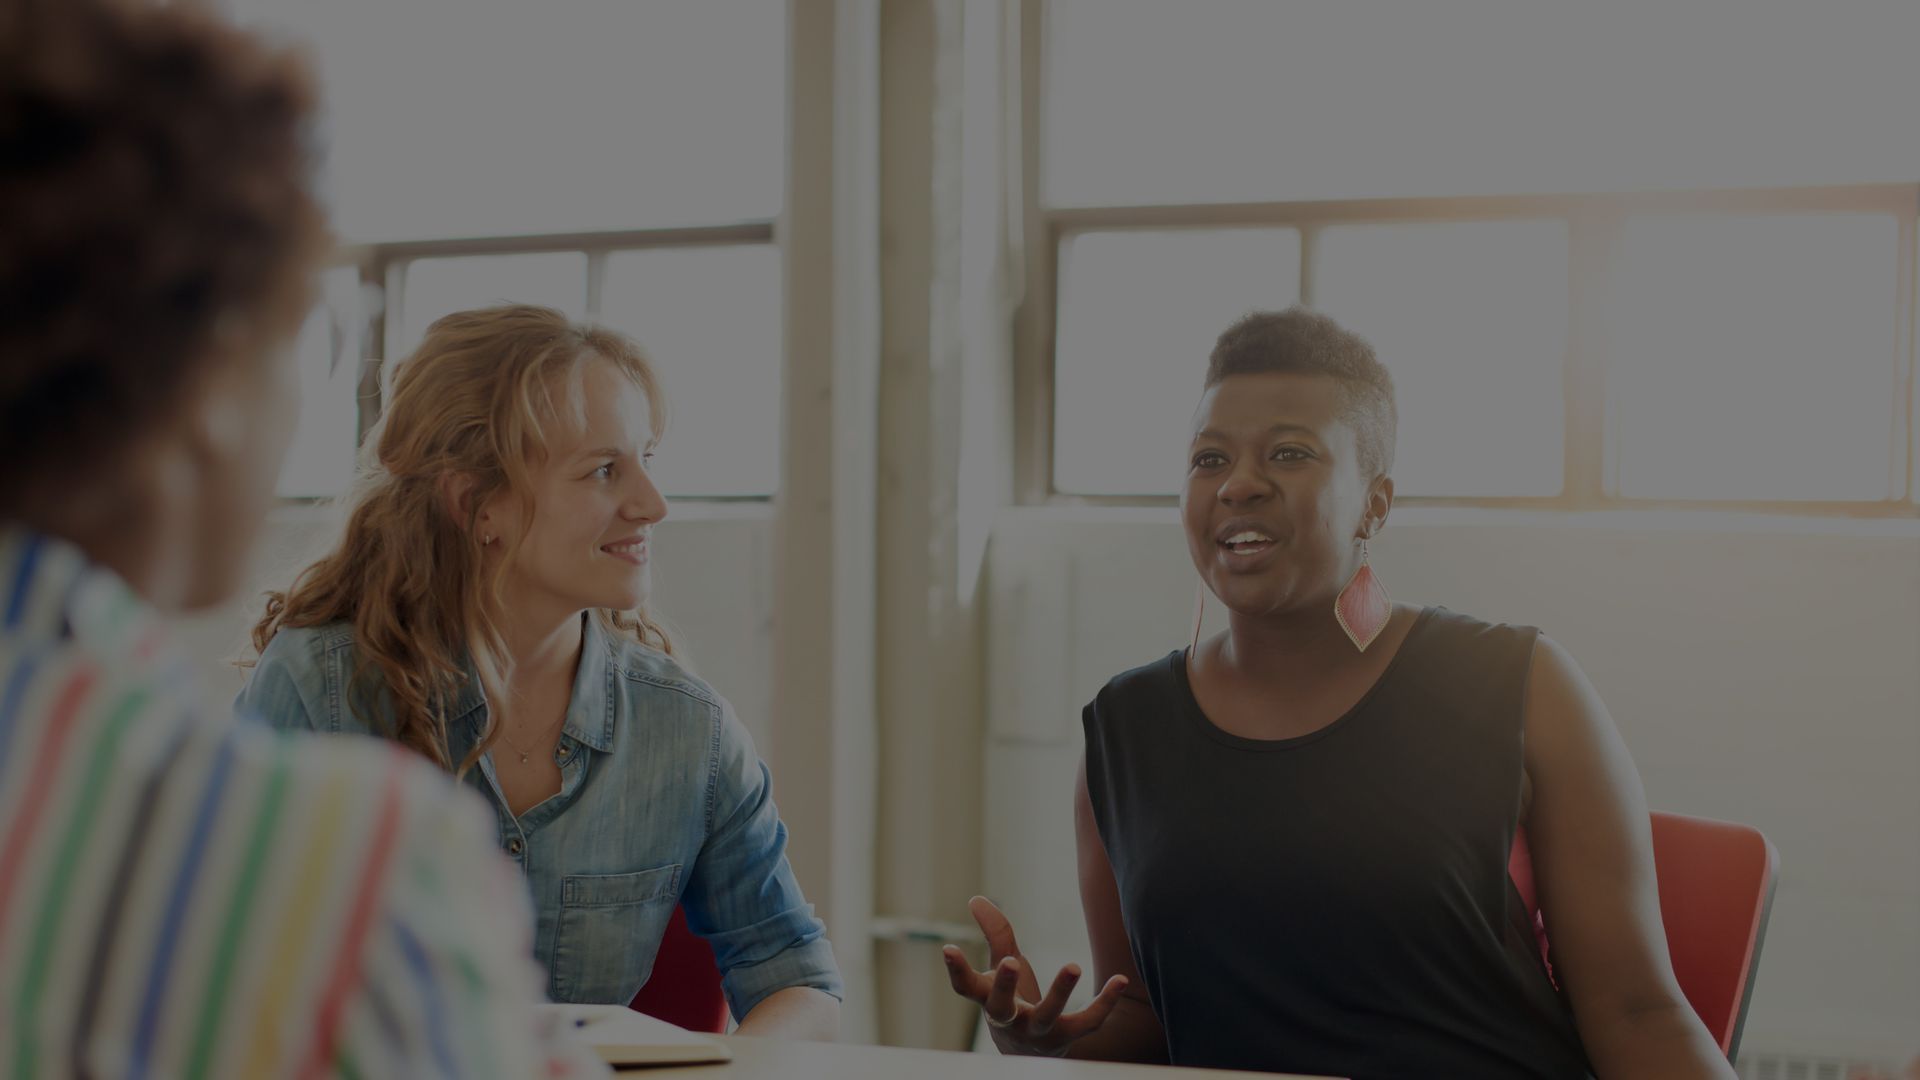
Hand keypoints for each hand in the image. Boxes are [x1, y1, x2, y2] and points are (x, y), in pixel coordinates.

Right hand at [940, 895, 1128, 1057]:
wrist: (1031, 1052)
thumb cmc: (1012, 1000)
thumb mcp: (1001, 967)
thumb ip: (995, 935)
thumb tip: (976, 898)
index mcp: (988, 1000)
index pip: (966, 988)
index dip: (956, 970)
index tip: (948, 948)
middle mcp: (1009, 1020)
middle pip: (1002, 1006)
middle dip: (1005, 985)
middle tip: (1011, 961)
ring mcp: (1037, 1033)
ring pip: (1047, 1016)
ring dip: (1058, 992)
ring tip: (1073, 965)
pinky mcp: (1066, 1038)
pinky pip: (1087, 1023)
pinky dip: (1104, 1003)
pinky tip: (1121, 980)